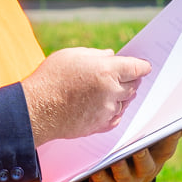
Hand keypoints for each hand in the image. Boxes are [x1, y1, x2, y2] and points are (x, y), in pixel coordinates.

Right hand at [20, 47, 150, 146]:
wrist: (36, 109)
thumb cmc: (50, 78)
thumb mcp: (71, 55)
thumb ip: (95, 55)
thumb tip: (111, 56)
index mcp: (107, 70)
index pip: (136, 68)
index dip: (142, 66)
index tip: (144, 66)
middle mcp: (111, 91)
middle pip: (133, 86)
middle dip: (131, 80)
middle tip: (125, 76)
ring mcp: (107, 110)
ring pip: (125, 102)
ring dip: (122, 95)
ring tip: (109, 89)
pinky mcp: (100, 125)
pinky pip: (116, 117)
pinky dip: (114, 110)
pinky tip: (104, 105)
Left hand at [89, 123, 181, 181]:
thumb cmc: (142, 158)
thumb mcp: (159, 147)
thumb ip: (175, 131)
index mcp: (158, 157)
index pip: (167, 146)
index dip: (169, 137)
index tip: (169, 126)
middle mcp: (144, 170)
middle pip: (145, 161)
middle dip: (141, 154)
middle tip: (138, 146)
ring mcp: (127, 180)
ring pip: (122, 171)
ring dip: (117, 163)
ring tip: (112, 155)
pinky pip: (102, 181)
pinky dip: (98, 174)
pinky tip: (94, 167)